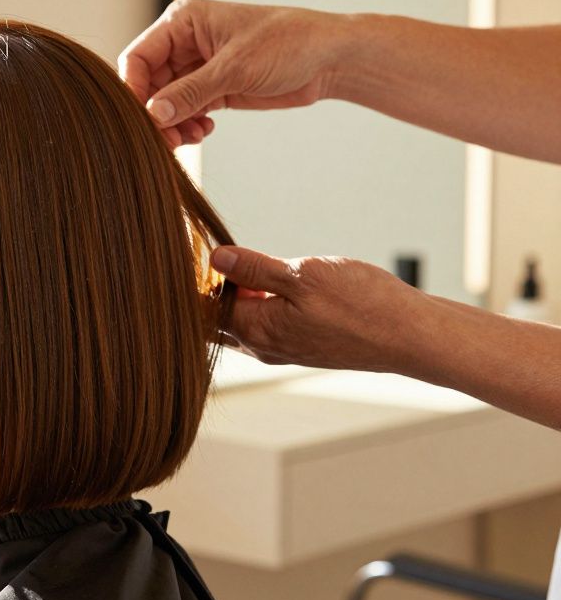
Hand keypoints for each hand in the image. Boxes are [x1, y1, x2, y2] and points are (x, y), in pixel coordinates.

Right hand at [120, 0, 346, 147]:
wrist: (328, 59)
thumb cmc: (287, 44)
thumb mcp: (234, 69)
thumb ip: (190, 93)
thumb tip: (153, 115)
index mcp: (183, 22)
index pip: (138, 57)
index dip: (134, 89)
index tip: (141, 120)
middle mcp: (184, 43)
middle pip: (149, 84)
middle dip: (155, 113)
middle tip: (167, 140)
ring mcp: (197, 68)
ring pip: (165, 102)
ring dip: (172, 124)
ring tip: (189, 139)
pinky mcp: (213, 89)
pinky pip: (185, 111)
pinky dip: (188, 126)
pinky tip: (204, 131)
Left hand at [210, 245, 426, 372]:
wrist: (411, 335)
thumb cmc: (363, 305)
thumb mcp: (303, 274)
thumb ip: (255, 268)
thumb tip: (214, 258)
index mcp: (255, 330)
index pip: (202, 309)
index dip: (193, 281)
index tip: (189, 251)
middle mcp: (263, 347)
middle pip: (215, 320)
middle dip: (207, 291)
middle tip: (205, 255)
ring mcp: (283, 348)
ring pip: (241, 321)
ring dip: (235, 294)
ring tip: (237, 261)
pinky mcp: (303, 344)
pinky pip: (266, 322)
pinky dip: (258, 301)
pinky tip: (269, 279)